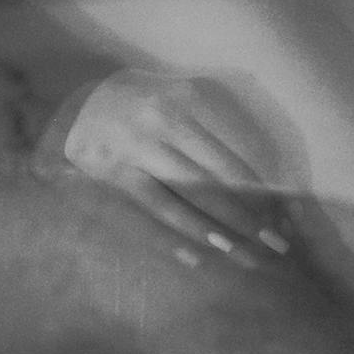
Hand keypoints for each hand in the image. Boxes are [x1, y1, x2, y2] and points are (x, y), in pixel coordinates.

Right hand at [37, 67, 296, 261]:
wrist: (70, 102)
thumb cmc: (138, 101)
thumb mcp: (176, 95)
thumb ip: (214, 123)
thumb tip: (262, 179)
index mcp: (187, 96)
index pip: (235, 152)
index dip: (261, 189)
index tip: (282, 216)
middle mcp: (162, 119)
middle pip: (217, 178)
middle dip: (250, 216)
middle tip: (278, 246)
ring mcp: (135, 146)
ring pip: (186, 198)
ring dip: (218, 232)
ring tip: (245, 257)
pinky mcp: (111, 170)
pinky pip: (150, 209)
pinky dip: (173, 236)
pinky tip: (196, 258)